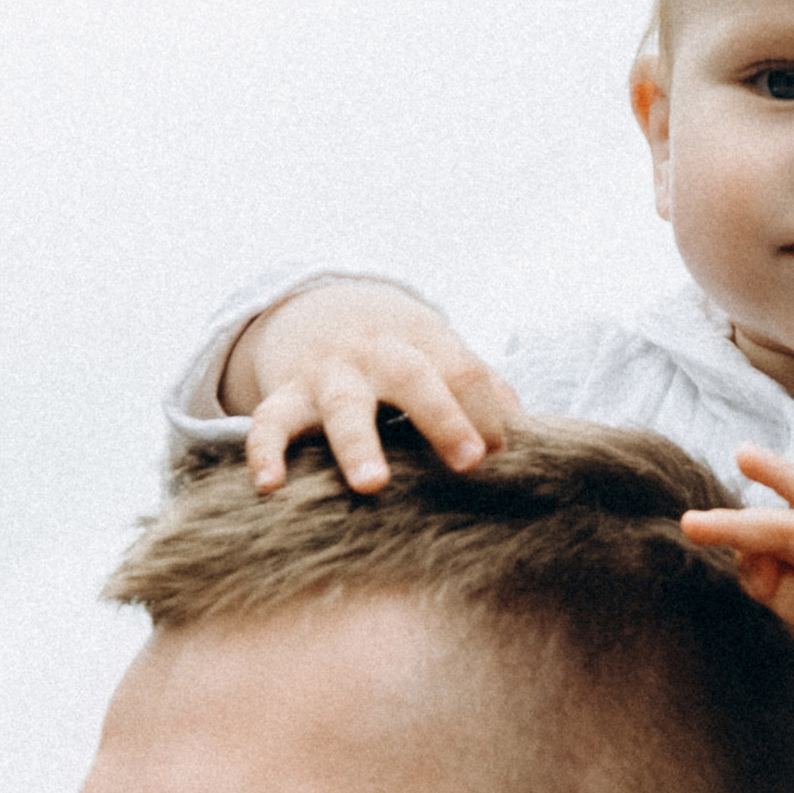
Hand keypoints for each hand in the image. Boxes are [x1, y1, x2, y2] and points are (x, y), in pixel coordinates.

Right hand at [224, 282, 525, 494]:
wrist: (318, 307)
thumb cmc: (398, 351)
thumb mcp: (439, 353)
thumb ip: (480, 388)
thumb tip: (528, 432)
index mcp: (423, 341)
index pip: (464, 369)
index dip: (486, 408)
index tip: (502, 451)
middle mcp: (376, 353)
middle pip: (412, 377)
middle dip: (441, 417)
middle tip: (470, 461)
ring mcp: (329, 372)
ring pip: (343, 403)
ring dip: (358, 443)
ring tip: (370, 485)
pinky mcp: (286, 394)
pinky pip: (270, 421)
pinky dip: (265, 451)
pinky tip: (269, 484)